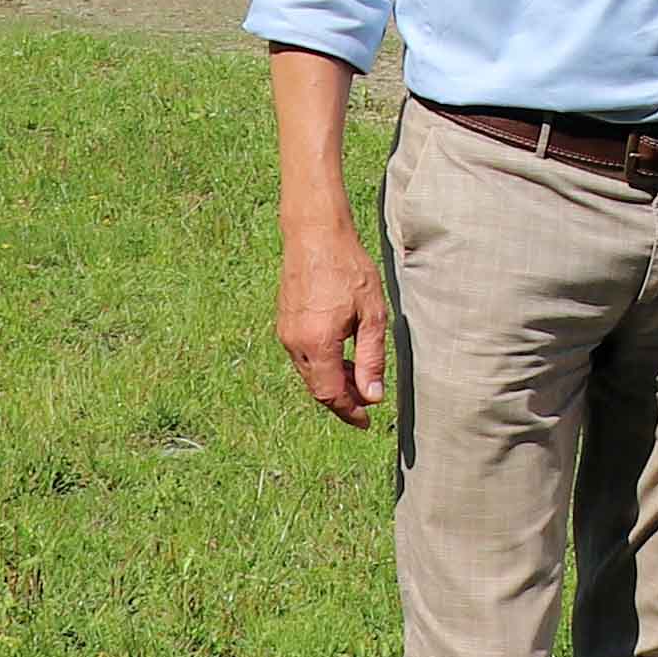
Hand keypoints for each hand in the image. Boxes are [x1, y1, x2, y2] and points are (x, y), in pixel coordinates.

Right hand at [279, 235, 392, 426]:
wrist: (315, 235)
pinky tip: (341, 355)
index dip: (348, 411)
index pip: (330, 394)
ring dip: (332, 381)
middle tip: (368, 401)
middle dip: (342, 399)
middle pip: (317, 388)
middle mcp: (295, 343)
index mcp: (317, 344)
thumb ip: (371, 359)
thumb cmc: (348, 269)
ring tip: (359, 376)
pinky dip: (322, 364)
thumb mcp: (371, 315)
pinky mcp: (285, 322)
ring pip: (309, 372)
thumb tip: (373, 396)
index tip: (366, 421)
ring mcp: (286, 332)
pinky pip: (303, 355)